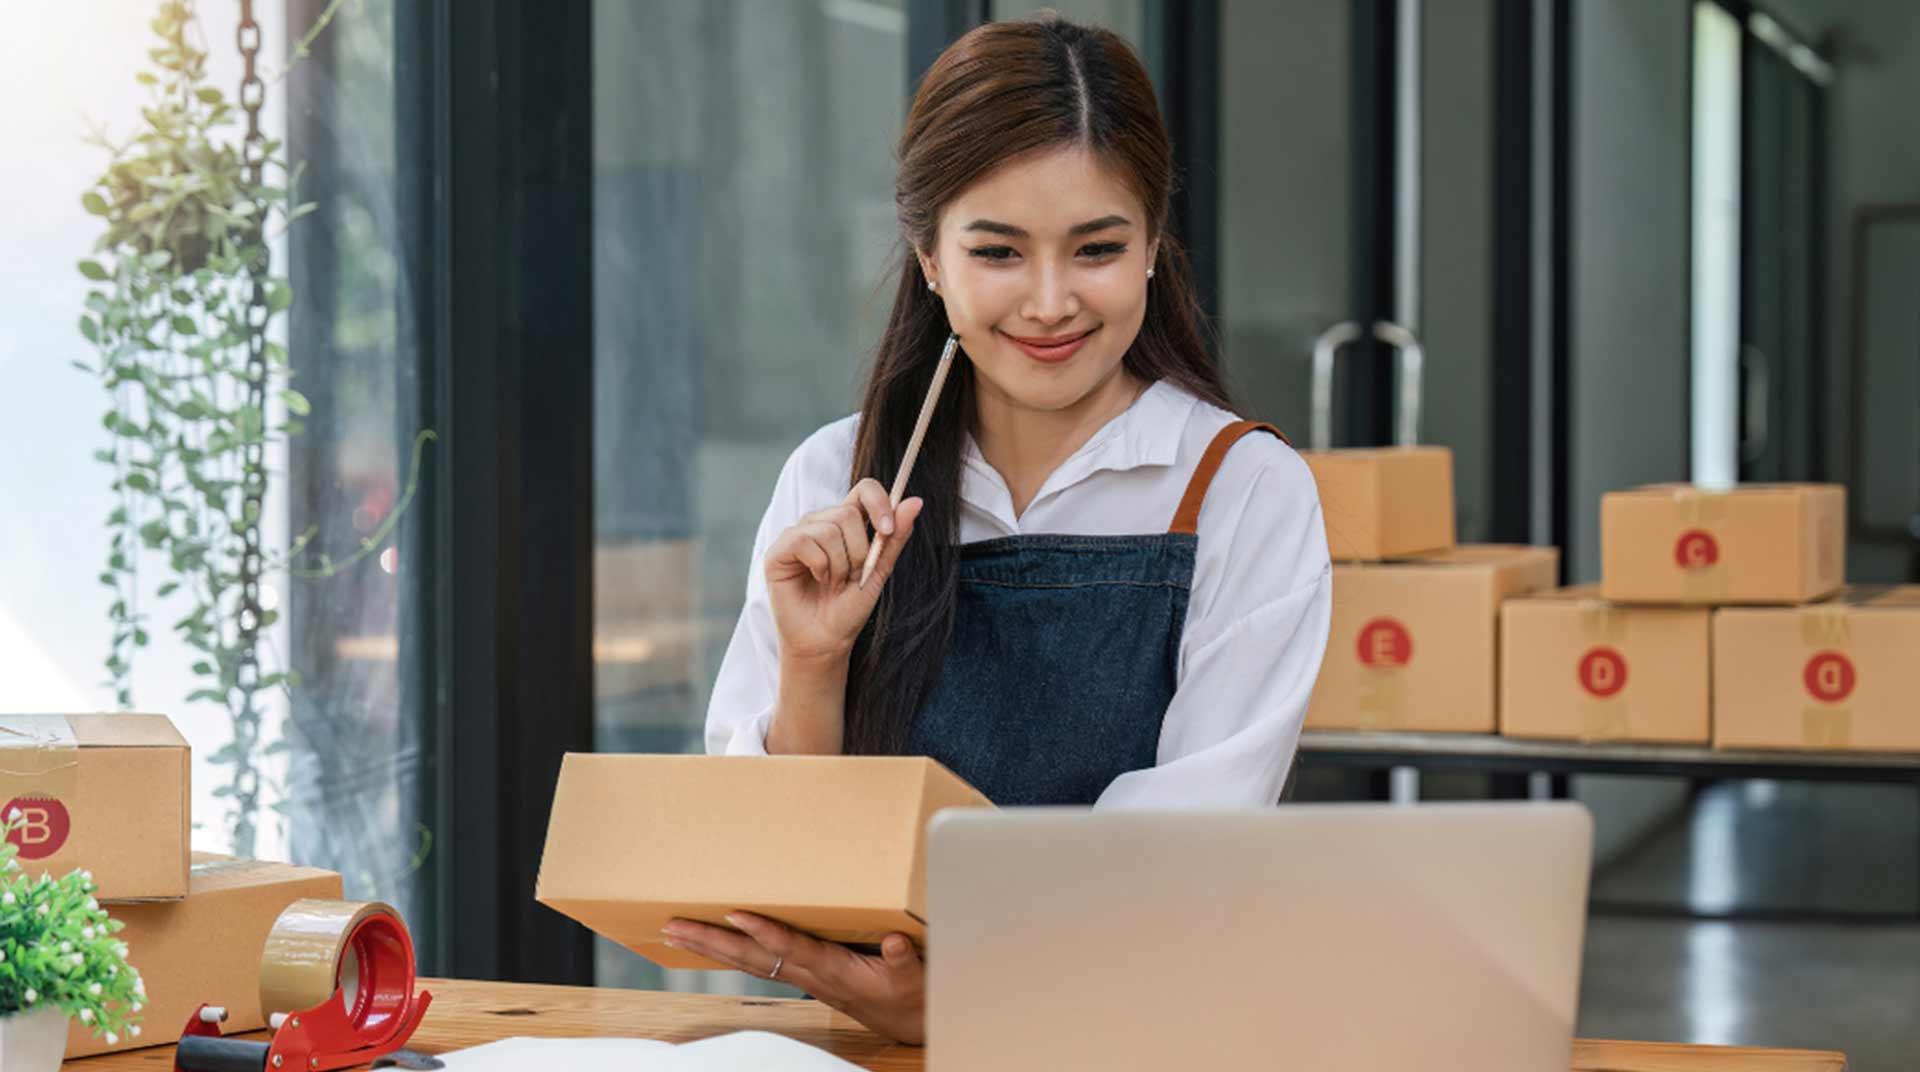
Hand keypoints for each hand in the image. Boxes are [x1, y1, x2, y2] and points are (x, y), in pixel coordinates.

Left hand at [661, 912, 925, 1045]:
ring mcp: (804, 978)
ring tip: (676, 932)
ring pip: (749, 962)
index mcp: (834, 970)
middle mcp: (810, 975)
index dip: (763, 933)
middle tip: (674, 926)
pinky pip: (760, 963)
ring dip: (711, 948)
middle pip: (752, 958)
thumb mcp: (915, 978)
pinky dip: (732, 952)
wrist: (910, 1023)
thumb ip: (904, 961)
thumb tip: (895, 942)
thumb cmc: (912, 996)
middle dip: (712, 942)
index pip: (791, 949)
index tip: (733, 915)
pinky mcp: (805, 977)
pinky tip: (713, 944)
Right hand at [764, 479, 923, 664]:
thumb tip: (916, 502)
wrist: (827, 640)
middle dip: (858, 551)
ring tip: (833, 583)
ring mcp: (797, 535)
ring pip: (828, 529)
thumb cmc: (849, 608)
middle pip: (847, 513)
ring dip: (839, 564)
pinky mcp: (778, 551)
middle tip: (852, 576)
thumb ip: (895, 537)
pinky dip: (819, 565)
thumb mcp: (879, 571)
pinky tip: (816, 579)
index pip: (864, 490)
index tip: (887, 530)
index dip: (879, 502)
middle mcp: (820, 523)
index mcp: (846, 524)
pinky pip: (804, 540)